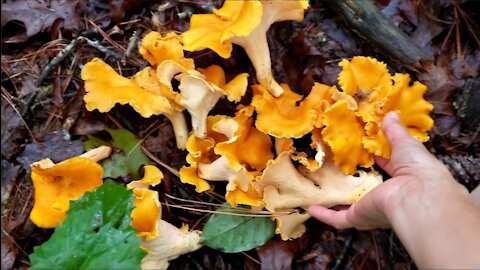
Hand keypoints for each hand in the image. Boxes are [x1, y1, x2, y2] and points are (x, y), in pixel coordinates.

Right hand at [308, 111, 458, 229]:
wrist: (417, 197)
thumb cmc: (418, 170)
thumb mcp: (406, 144)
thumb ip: (395, 131)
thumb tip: (391, 115)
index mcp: (403, 180)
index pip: (387, 169)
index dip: (377, 159)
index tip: (364, 149)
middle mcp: (386, 198)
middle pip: (367, 191)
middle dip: (356, 183)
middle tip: (340, 169)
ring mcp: (371, 209)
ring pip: (349, 208)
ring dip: (336, 202)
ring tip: (322, 192)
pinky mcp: (358, 217)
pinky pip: (337, 219)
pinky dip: (324, 215)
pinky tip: (311, 209)